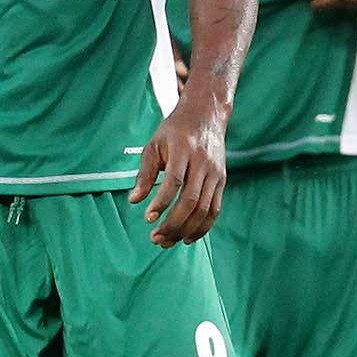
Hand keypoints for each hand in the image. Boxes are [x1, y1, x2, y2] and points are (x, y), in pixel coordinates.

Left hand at [131, 99, 226, 245]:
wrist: (206, 114)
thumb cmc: (174, 131)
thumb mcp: (154, 145)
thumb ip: (144, 174)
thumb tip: (134, 200)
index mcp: (184, 150)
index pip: (174, 182)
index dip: (161, 202)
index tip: (148, 218)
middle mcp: (203, 163)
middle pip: (191, 200)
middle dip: (173, 223)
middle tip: (155, 238)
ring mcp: (216, 173)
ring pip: (204, 209)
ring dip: (185, 230)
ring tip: (167, 242)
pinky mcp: (222, 181)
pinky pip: (215, 209)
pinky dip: (202, 227)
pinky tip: (187, 238)